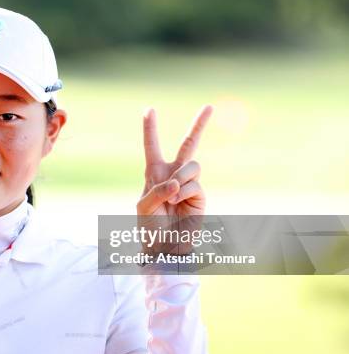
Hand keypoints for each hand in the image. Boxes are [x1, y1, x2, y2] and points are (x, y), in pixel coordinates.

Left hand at [136, 105, 212, 253]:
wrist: (165, 247)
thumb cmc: (150, 226)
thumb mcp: (144, 206)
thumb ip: (157, 190)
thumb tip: (177, 183)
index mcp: (155, 173)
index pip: (153, 146)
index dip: (150, 128)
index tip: (149, 108)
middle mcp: (173, 174)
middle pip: (190, 143)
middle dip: (200, 124)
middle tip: (209, 106)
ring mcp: (189, 183)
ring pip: (192, 164)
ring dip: (181, 178)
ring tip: (172, 196)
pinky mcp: (200, 195)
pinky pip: (194, 183)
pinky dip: (184, 192)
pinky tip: (178, 203)